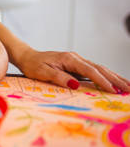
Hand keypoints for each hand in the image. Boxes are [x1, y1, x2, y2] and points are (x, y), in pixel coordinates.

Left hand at [15, 49, 129, 93]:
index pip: (90, 70)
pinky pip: (94, 71)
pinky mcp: (76, 65)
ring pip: (99, 69)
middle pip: (99, 68)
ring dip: (113, 77)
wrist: (27, 56)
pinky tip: (113, 82)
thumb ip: (59, 78)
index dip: (102, 80)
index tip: (113, 90)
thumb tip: (76, 84)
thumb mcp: (43, 72)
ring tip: (127, 86)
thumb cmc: (33, 65)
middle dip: (115, 79)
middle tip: (129, 89)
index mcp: (69, 59)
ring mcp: (77, 61)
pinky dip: (105, 76)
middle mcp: (76, 58)